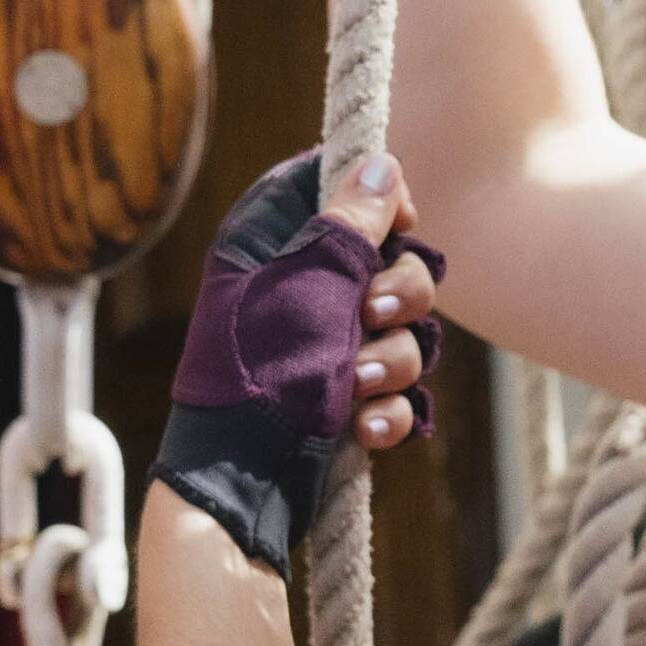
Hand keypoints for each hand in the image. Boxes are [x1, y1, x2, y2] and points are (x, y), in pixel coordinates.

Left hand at [151, 152, 444, 576]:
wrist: (240, 482)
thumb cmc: (264, 372)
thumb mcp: (310, 284)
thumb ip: (351, 222)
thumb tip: (382, 162)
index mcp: (272, 239)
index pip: (342, 186)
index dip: (384, 200)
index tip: (403, 224)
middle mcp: (301, 285)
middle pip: (392, 260)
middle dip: (401, 295)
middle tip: (374, 316)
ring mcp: (326, 345)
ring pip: (405, 329)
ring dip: (394, 361)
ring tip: (358, 388)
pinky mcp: (344, 397)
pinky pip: (396, 389)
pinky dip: (387, 410)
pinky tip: (366, 429)